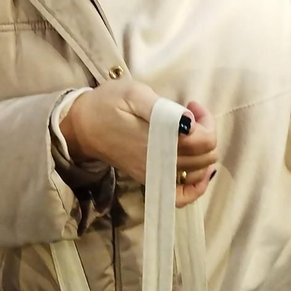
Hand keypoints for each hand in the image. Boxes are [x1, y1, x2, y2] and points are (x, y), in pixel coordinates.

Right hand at [62, 82, 218, 207]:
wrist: (83, 127)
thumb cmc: (108, 104)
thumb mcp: (133, 93)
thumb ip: (162, 108)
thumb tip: (189, 122)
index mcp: (157, 140)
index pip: (203, 141)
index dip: (206, 120)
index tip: (191, 104)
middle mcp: (159, 163)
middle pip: (205, 157)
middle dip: (207, 132)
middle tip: (190, 114)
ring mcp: (155, 175)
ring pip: (199, 173)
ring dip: (203, 153)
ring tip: (189, 133)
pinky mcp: (150, 180)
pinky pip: (181, 196)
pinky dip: (195, 187)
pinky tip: (196, 171)